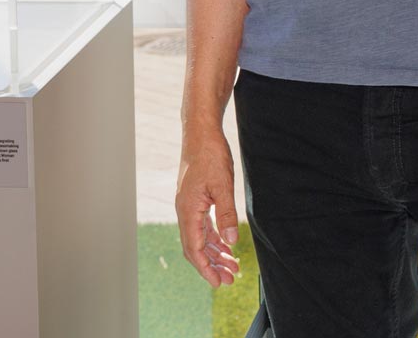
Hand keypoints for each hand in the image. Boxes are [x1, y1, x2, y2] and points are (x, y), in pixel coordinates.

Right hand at [176, 128, 240, 286]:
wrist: (201, 133)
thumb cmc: (210, 155)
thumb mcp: (222, 184)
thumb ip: (226, 214)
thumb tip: (231, 241)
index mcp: (188, 210)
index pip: (194, 249)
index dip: (206, 268)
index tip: (218, 283)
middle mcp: (185, 211)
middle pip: (195, 248)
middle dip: (212, 265)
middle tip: (229, 280)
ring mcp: (189, 206)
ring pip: (200, 238)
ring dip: (215, 253)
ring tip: (232, 266)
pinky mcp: (196, 200)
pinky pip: (203, 226)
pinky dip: (214, 238)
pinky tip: (226, 244)